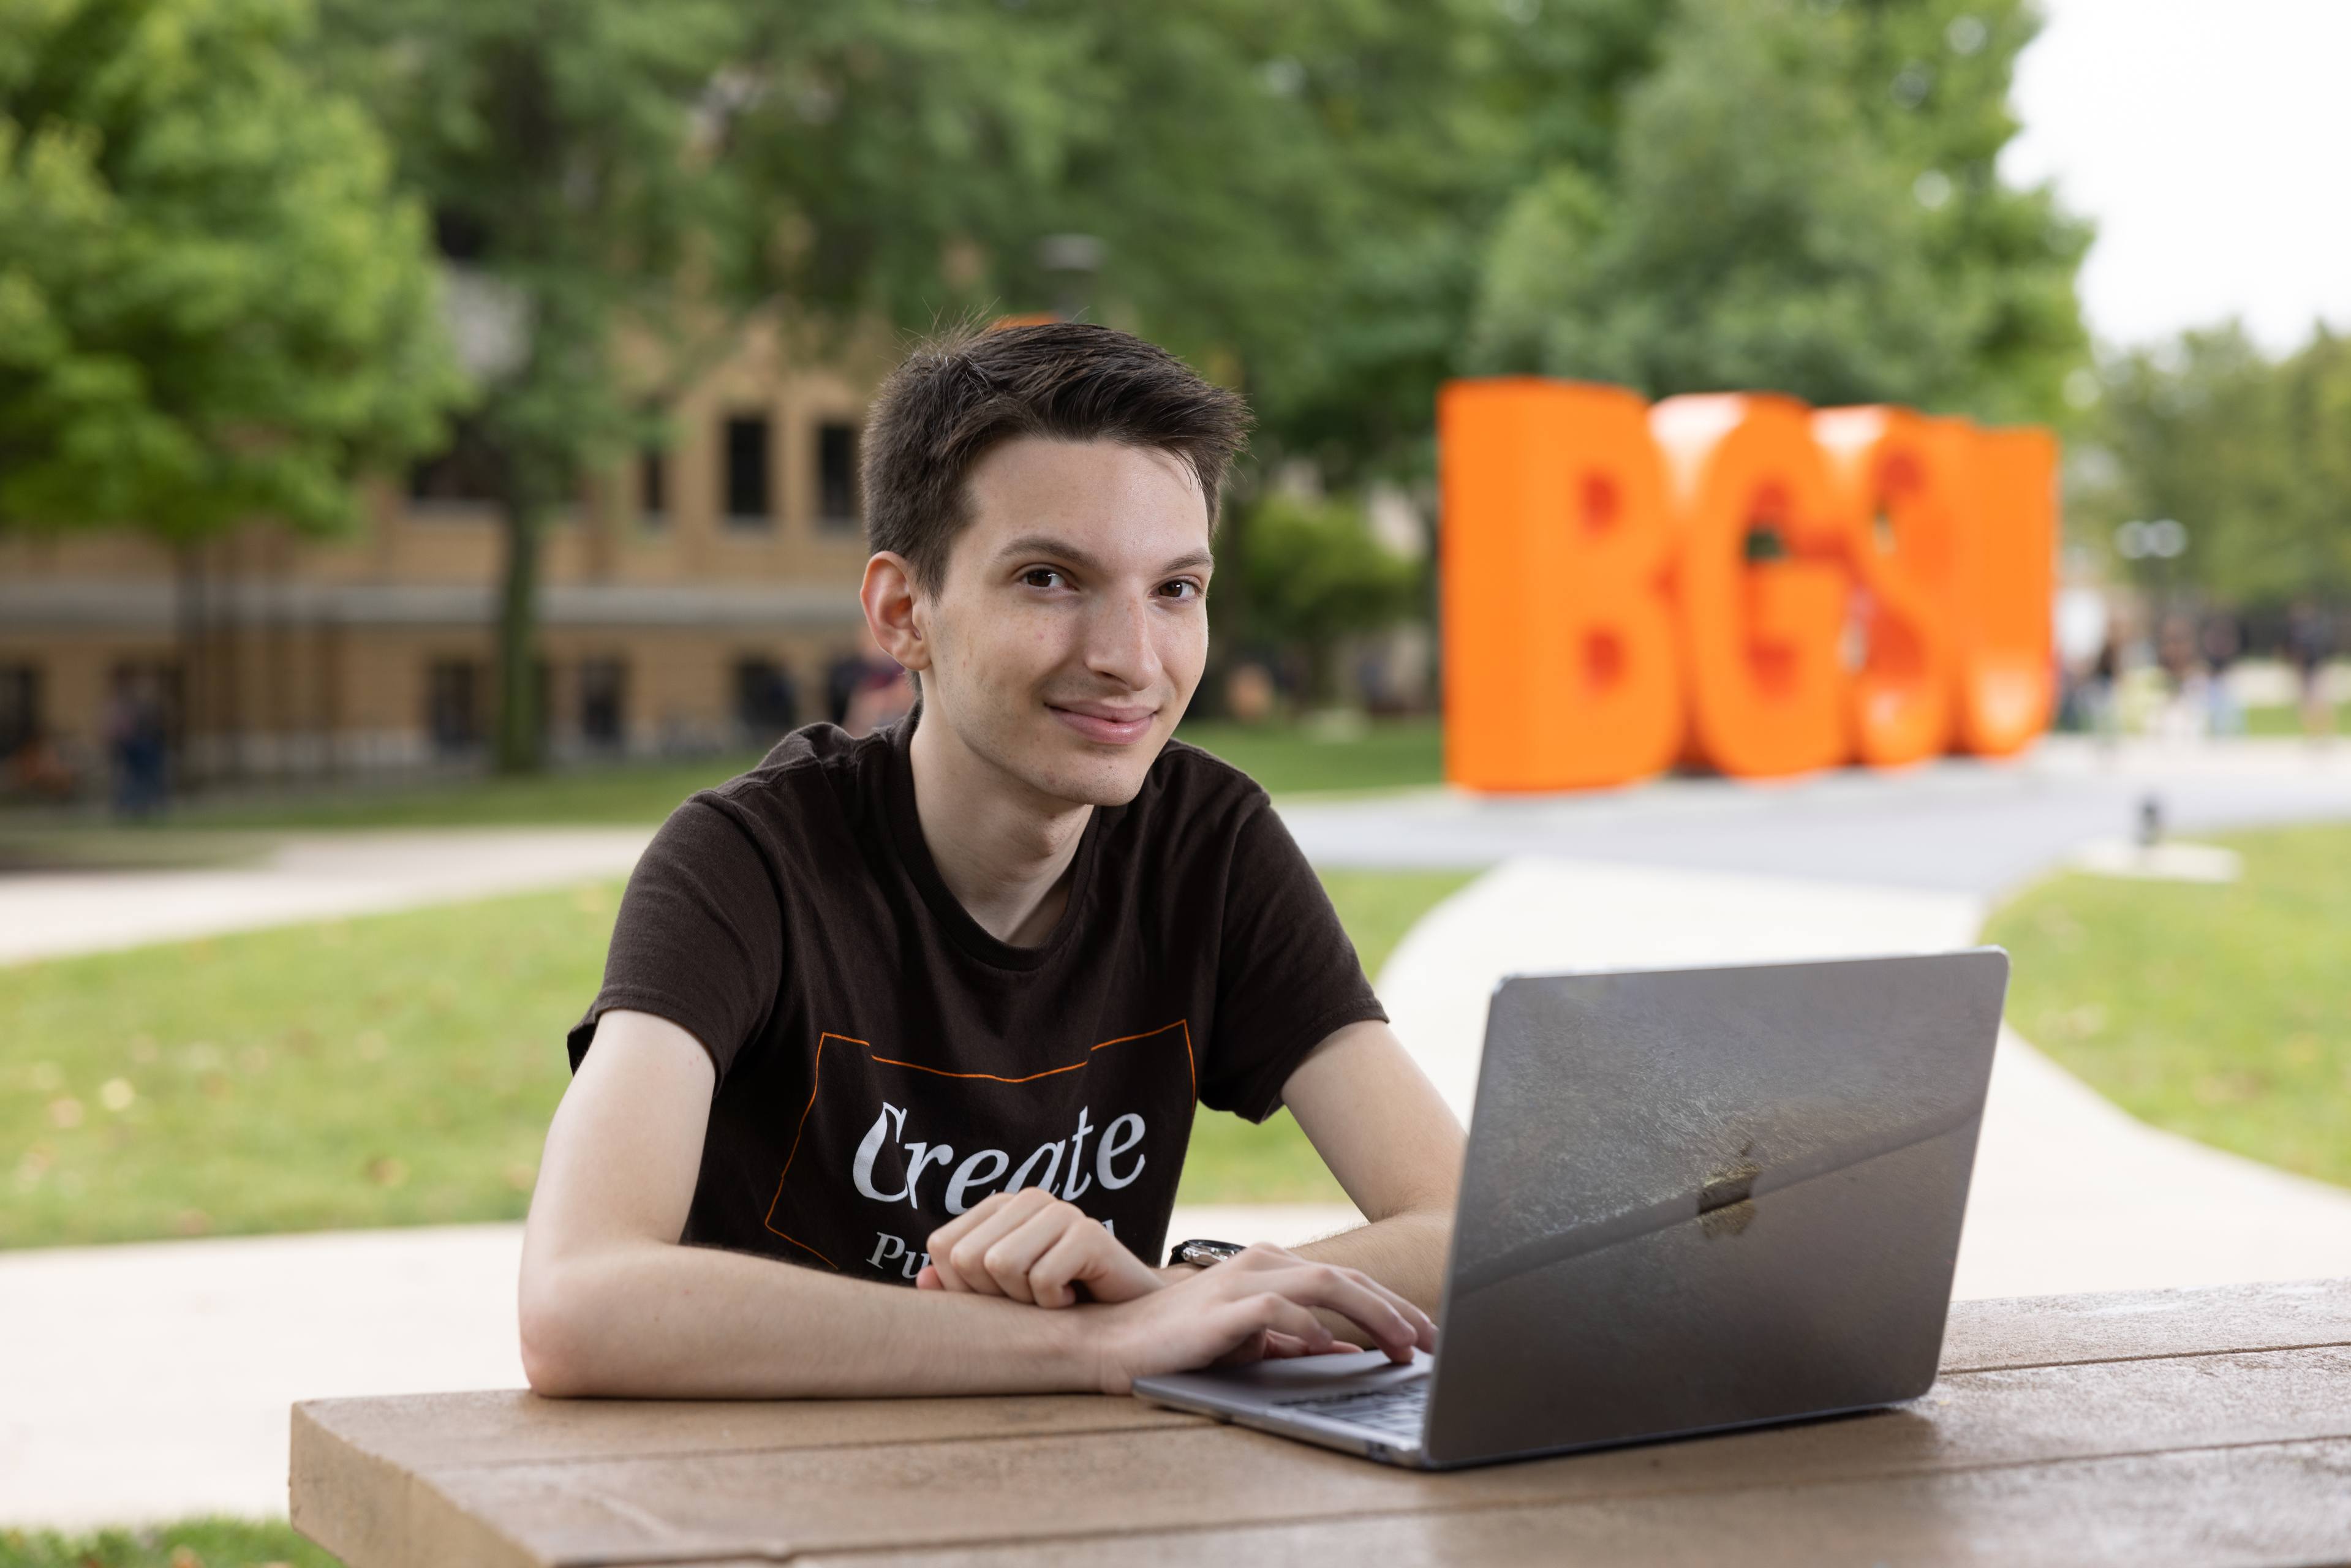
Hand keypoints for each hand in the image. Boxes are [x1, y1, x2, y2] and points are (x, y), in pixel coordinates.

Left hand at [916, 1188, 1163, 1307]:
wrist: (1126, 1317)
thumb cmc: (1058, 1303)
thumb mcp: (1002, 1296)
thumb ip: (960, 1286)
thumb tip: (921, 1281)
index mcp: (1000, 1206)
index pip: (942, 1247)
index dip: (962, 1288)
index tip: (1003, 1295)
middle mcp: (1029, 1198)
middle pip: (968, 1257)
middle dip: (995, 1295)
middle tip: (1033, 1297)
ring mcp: (1061, 1211)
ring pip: (1002, 1266)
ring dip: (1027, 1301)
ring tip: (1056, 1296)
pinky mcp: (1089, 1232)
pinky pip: (1043, 1279)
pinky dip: (1057, 1304)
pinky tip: (1077, 1296)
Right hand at [1080, 1242, 1438, 1394]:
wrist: (1115, 1344)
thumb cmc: (1181, 1344)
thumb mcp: (1252, 1344)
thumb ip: (1297, 1344)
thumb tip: (1346, 1355)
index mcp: (1269, 1266)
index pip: (1345, 1280)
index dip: (1392, 1307)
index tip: (1426, 1337)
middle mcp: (1260, 1263)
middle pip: (1345, 1276)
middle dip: (1397, 1310)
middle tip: (1433, 1343)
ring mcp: (1241, 1281)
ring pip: (1324, 1283)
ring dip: (1372, 1314)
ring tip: (1404, 1345)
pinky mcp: (1222, 1307)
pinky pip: (1278, 1310)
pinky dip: (1311, 1330)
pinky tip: (1332, 1352)